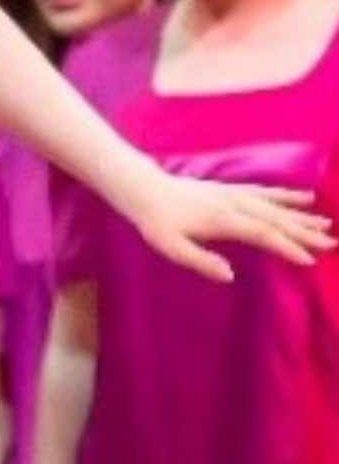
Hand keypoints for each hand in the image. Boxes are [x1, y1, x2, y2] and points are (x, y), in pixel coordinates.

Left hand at [132, 170, 334, 282]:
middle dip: (304, 231)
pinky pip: (264, 191)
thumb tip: (229, 275)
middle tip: (332, 243)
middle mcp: (232, 204)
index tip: (309, 259)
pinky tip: (302, 195)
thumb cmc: (155, 221)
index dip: (286, 246)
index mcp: (221, 219)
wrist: (142, 188)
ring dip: (300, 214)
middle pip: (275, 218)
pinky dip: (285, 194)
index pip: (261, 233)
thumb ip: (200, 261)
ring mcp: (232, 194)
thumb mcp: (171, 246)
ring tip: (326, 223)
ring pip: (273, 204)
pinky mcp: (229, 189)